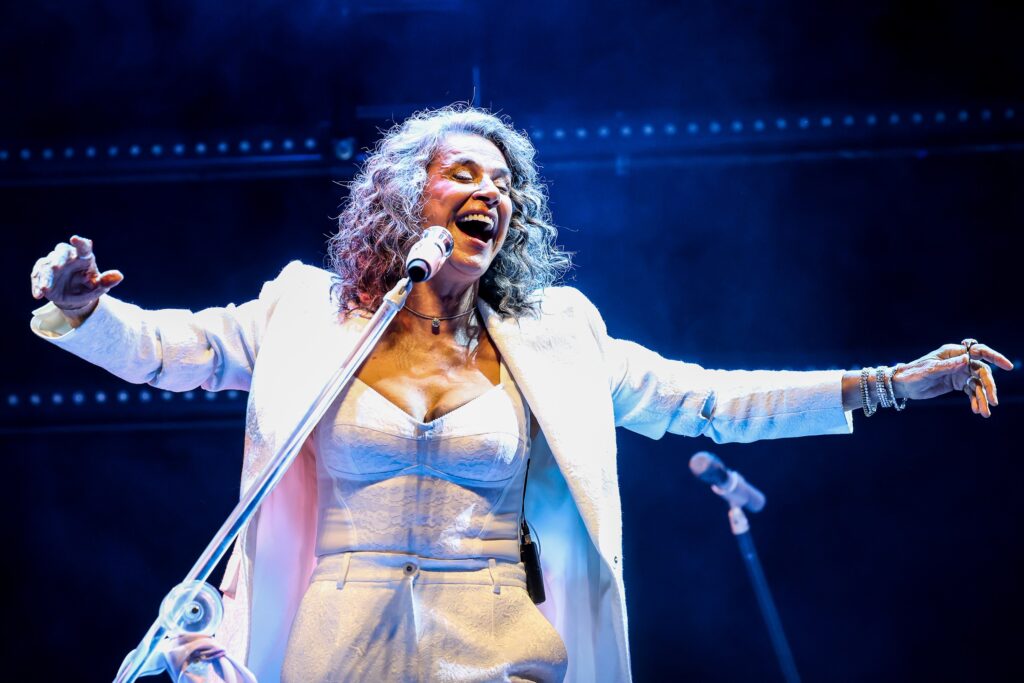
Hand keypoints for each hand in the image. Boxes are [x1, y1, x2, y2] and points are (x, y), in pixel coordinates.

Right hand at [30, 235, 122, 324]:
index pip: (83, 247)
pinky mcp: (42, 273)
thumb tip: (119, 276)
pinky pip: (37, 276)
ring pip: (46, 265)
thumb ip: (107, 281)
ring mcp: (53, 264)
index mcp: (84, 257)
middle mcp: (68, 257)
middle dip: (58, 258)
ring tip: (46, 288)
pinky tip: (38, 294)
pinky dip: (37, 285)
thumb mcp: (99, 287)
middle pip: (61, 251)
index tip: (75, 239)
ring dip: (45, 276)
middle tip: (57, 266)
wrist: (75, 298)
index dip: (80, 243)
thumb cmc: (90, 287)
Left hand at [893, 341, 1013, 417]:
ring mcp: (958, 373)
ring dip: (983, 398)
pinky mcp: (956, 384)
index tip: (1007, 366)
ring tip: (985, 413)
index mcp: (953, 352)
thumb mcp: (929, 370)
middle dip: (989, 386)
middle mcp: (959, 361)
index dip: (995, 357)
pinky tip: (977, 410)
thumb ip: (948, 366)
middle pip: (981, 372)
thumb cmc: (913, 374)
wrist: (901, 385)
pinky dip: (975, 401)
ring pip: (977, 384)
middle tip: (993, 401)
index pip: (978, 352)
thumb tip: (966, 358)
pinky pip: (970, 392)